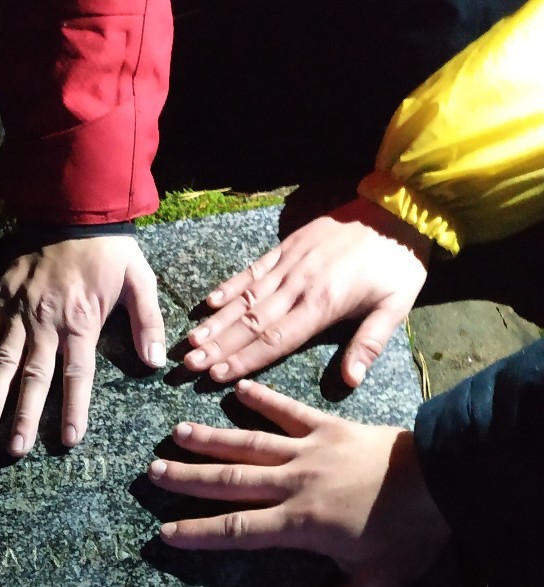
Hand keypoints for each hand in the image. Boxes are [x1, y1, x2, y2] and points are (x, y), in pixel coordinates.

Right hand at [0, 236, 165, 455]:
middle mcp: (45, 321)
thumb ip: (146, 322)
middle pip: (33, 377)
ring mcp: (18, 310)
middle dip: (23, 416)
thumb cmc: (109, 247)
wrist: (72, 203)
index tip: (68, 440)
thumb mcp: (139, 279)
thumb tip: (154, 362)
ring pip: (1, 361)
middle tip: (15, 450)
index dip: (73, 409)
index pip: (77, 374)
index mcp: (81, 321)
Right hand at [152, 379, 449, 586]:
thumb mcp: (375, 584)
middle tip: (152, 473)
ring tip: (176, 434)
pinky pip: (288, 411)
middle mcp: (295, 483)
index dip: (198, 534)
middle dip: (189, 479)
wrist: (447, 475)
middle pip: (230, 482)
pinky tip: (237, 390)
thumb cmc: (412, 535)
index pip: (237, 531)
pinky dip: (262, 400)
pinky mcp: (330, 427)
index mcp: (300, 523)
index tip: (164, 533)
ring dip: (211, 439)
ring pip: (249, 444)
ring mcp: (310, 450)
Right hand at [183, 197, 429, 385]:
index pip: (275, 340)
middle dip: (217, 347)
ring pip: (245, 298)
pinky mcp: (287, 246)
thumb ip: (369, 343)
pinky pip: (253, 270)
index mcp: (322, 305)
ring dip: (215, 322)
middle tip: (188, 366)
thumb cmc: (399, 262)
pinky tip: (208, 302)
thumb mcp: (396, 305)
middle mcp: (298, 286)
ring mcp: (289, 264)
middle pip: (250, 323)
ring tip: (190, 342)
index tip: (216, 377)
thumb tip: (350, 381)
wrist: (398, 205)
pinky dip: (229, 286)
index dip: (243, 360)